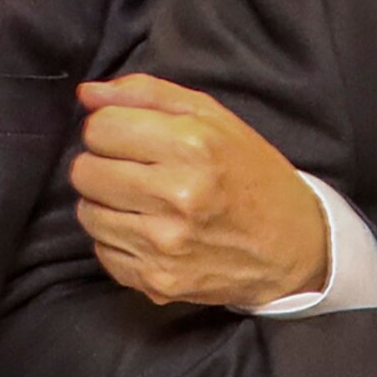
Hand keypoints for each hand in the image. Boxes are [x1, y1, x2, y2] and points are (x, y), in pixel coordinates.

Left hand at [71, 75, 333, 307]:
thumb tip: (87, 94)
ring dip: (107, 204)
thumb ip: (147, 95)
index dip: (110, 128)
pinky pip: (102, 252)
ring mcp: (165, 245)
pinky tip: (149, 231)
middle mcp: (177, 197)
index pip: (99, 128)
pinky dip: (118, 240)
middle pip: (85, 171)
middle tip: (136, 170)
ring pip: (86, 214)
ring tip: (143, 201)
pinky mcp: (157, 282)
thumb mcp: (213, 118)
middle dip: (103, 164)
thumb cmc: (251, 173)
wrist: (292, 246)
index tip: (132, 137)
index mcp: (192, 146)